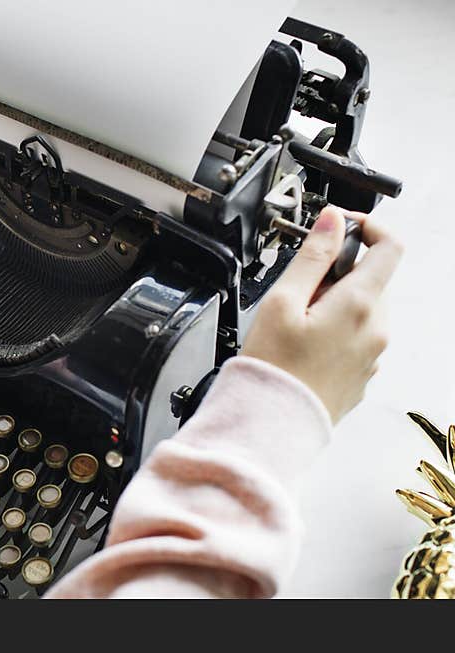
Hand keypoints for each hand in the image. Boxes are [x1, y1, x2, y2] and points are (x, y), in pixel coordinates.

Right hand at [242, 207, 402, 422]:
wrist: (273, 422)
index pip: (389, 246)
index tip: (340, 228)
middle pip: (372, 279)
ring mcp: (373, 354)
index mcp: (359, 304)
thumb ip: (312, 256)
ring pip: (364, 309)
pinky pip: (357, 337)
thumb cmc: (273, 367)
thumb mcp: (282, 300)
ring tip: (298, 321)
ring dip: (337, 302)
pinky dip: (336, 329)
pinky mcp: (363, 373)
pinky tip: (304, 344)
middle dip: (338, 273)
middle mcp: (376, 329)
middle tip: (299, 288)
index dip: (367, 227)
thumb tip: (332, 221)